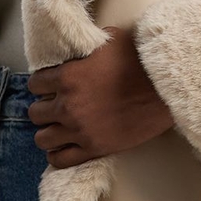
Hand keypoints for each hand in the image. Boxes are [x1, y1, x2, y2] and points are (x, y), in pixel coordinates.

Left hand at [27, 25, 173, 166]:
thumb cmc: (140, 60)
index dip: (43, 83)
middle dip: (44, 107)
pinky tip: (64, 145)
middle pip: (35, 112)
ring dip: (49, 131)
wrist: (165, 89)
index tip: (51, 84)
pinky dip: (57, 153)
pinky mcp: (95, 149)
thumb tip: (78, 49)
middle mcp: (68, 106)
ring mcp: (80, 130)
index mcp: (67, 77)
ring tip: (60, 126)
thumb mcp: (108, 41)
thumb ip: (85, 48)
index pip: (35, 84)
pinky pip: (60, 159)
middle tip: (57, 105)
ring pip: (43, 138)